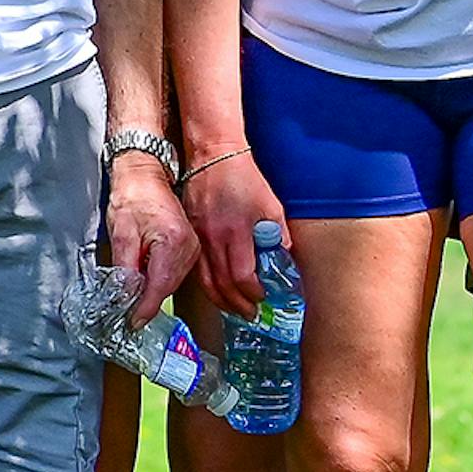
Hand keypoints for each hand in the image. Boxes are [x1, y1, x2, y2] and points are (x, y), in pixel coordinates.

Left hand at [106, 155, 198, 313]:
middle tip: (128, 319)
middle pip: (168, 287)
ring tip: (135, 307)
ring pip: (173, 282)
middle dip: (148, 304)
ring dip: (155, 295)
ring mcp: (193, 247)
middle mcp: (189, 247)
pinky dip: (161, 283)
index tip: (132, 324)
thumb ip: (125, 270)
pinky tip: (147, 287)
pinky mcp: (191, 246)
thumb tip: (125, 299)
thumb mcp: (122, 235)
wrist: (146, 175)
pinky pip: (176, 273)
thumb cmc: (131, 199)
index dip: (144, 309)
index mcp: (173, 242)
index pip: (159, 287)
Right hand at [183, 149, 289, 317]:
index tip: (262, 297)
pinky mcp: (189, 236)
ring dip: (221, 301)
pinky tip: (217, 292)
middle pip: (222, 285)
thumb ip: (277, 235)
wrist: (214, 157)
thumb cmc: (246, 179)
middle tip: (250, 314)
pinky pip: (195, 269)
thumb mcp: (271, 205)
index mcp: (236, 232)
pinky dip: (207, 286)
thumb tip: (283, 260)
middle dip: (237, 304)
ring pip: (205, 281)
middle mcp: (213, 239)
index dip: (253, 292)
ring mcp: (198, 239)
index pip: (242, 275)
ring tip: (234, 309)